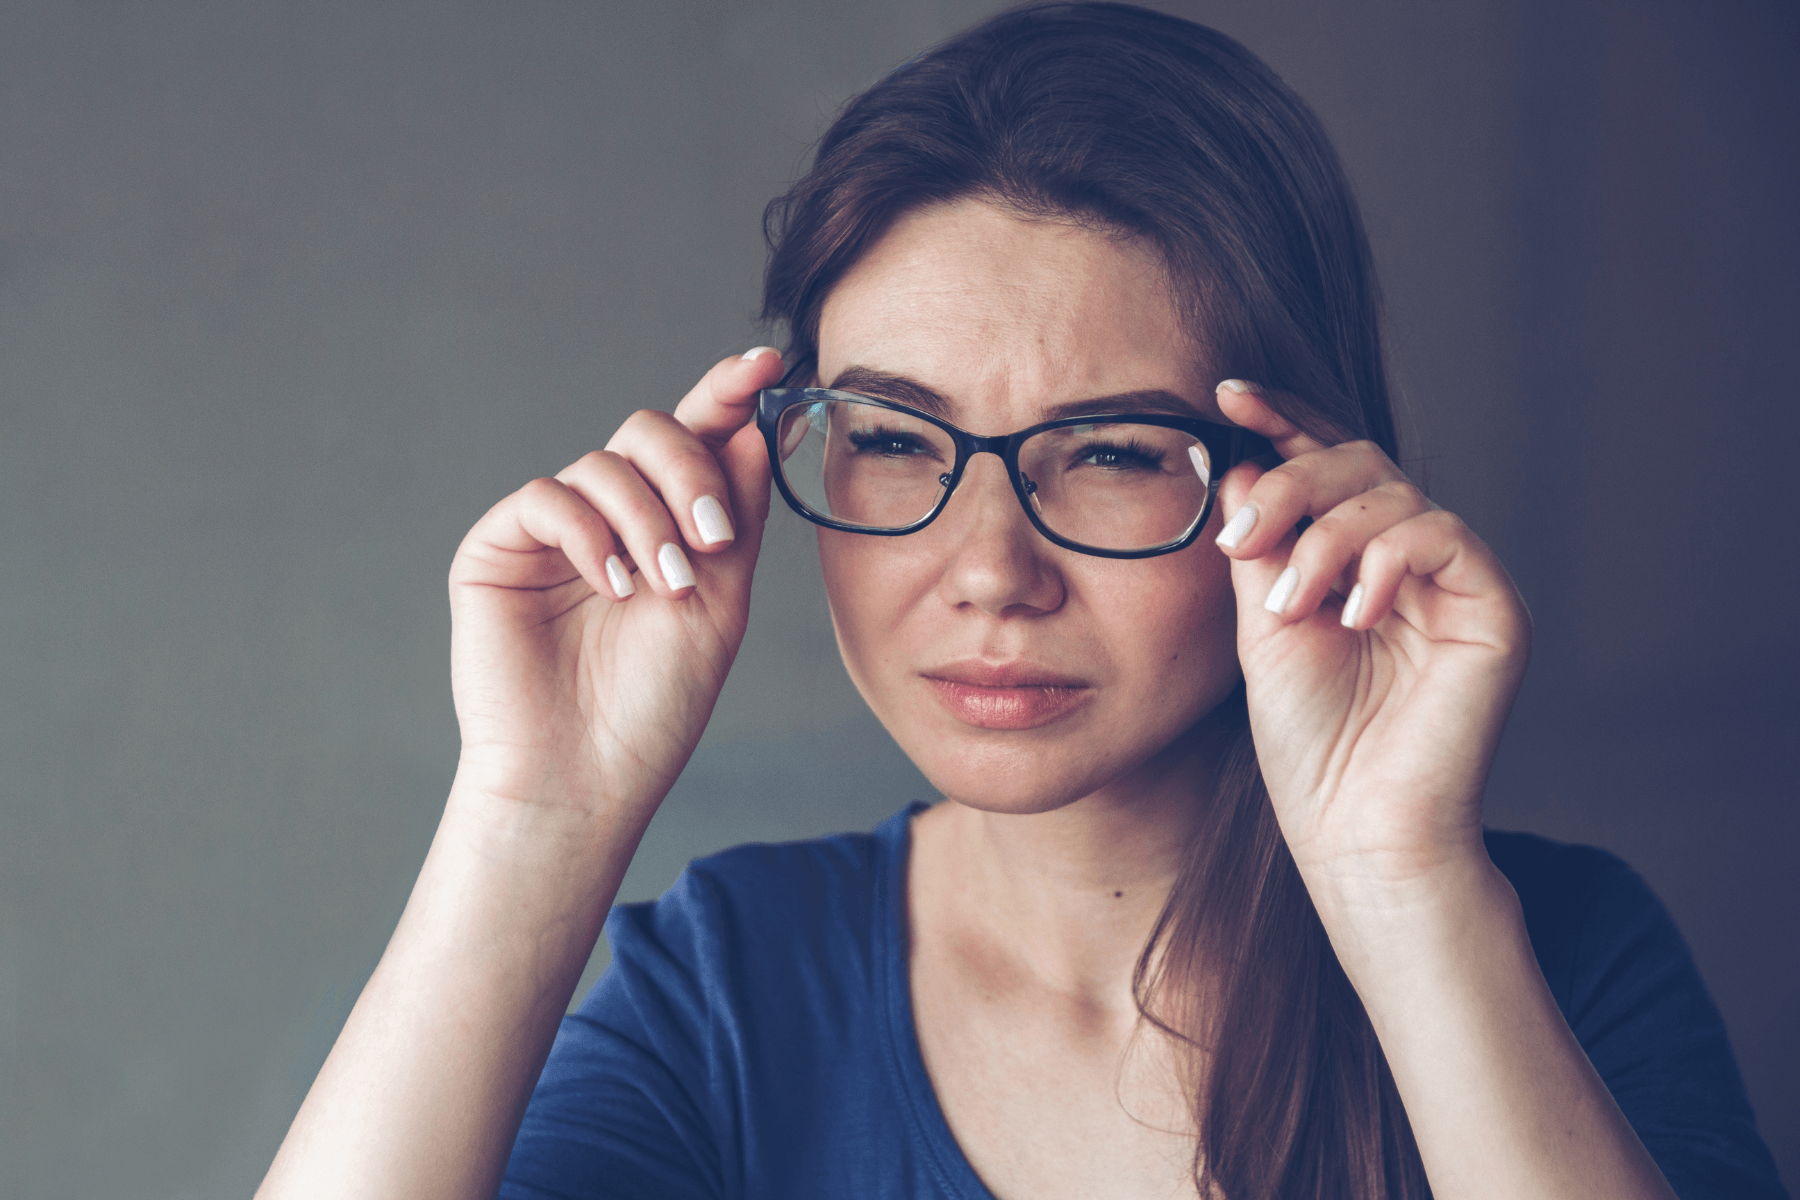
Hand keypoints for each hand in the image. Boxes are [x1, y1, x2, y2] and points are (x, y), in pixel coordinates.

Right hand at [445, 348, 783, 821]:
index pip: (696, 440)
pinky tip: (614, 584)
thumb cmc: (655, 704)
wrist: (588, 775)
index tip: (767, 365)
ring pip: (603, 464)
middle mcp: (610, 517)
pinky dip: (591, 532)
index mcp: (666, 524)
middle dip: (690, 469)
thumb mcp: (722, 602)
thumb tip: (756, 427)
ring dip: (648, 519)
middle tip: (714, 537)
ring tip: (664, 587)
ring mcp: (554, 530)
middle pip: (648, 432)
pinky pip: (547, 497)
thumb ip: (736, 514)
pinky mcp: (499, 548)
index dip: (726, 394)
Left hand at [1211, 381, 1531, 893]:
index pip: (1324, 463)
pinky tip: (1350, 614)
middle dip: (1291, 484)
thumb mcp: (1261, 625)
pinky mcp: (1494, 607)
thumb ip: (1259, 545)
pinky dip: (1385, 562)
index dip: (1281, 420)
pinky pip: (1444, 536)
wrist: (1355, 828)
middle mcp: (1410, 558)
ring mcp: (1455, 580)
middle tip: (1241, 537)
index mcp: (1354, 557)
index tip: (1224, 395)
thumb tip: (1242, 462)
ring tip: (1288, 605)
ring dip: (1325, 537)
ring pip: (1394, 494)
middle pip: (1359, 462)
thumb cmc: (1310, 741)